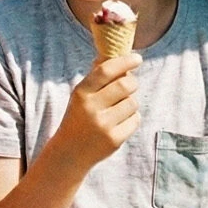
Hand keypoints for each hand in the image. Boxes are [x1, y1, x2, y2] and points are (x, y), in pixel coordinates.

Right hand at [49, 53, 142, 171]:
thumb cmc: (79, 116)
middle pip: (126, 85)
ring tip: (118, 109)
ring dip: (130, 102)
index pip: (106, 70)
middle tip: (130, 84)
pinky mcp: (114, 140)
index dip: (125, 61)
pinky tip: (119, 123)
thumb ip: (96, 76)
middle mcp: (91, 108)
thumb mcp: (81, 95)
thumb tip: (116, 55)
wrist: (70, 152)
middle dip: (132, 82)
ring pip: (132, 103)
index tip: (137, 58)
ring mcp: (103, 125)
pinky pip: (135, 120)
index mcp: (81, 93)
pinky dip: (131, 118)